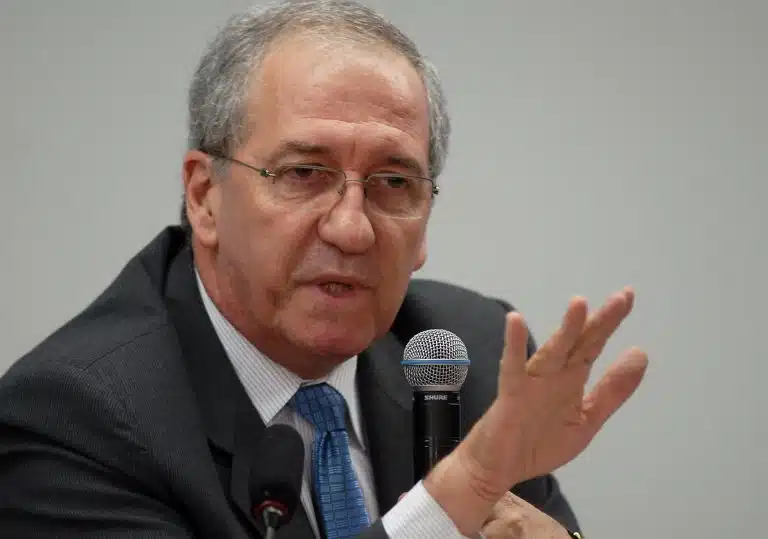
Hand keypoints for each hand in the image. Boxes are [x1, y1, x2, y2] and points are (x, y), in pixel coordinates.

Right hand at [425, 288, 647, 534]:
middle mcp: (554, 374)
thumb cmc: (538, 442)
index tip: (627, 296)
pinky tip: (516, 322)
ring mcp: (531, 382)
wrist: (498, 470)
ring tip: (580, 305)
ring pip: (552, 352)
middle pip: (579, 343)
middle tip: (622, 297)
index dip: (610, 322)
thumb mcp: (587, 420)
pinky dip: (513, 345)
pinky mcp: (511, 395)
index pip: (593, 345)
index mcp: (572, 379)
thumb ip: (612, 391)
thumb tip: (640, 354)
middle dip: (600, 321)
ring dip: (566, 329)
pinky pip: (512, 367)